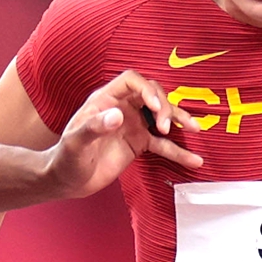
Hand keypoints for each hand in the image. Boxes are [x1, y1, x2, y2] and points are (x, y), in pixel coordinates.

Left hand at [48, 69, 203, 197]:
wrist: (67, 180)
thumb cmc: (66, 158)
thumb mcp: (75, 143)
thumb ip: (94, 128)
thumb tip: (117, 116)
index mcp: (105, 99)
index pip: (131, 81)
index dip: (146, 89)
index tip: (155, 106)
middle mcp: (123, 108)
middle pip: (152, 94)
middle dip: (163, 106)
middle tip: (164, 127)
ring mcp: (133, 125)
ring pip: (162, 116)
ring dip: (178, 120)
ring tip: (195, 129)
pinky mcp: (139, 144)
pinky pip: (163, 145)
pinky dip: (179, 151)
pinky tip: (194, 159)